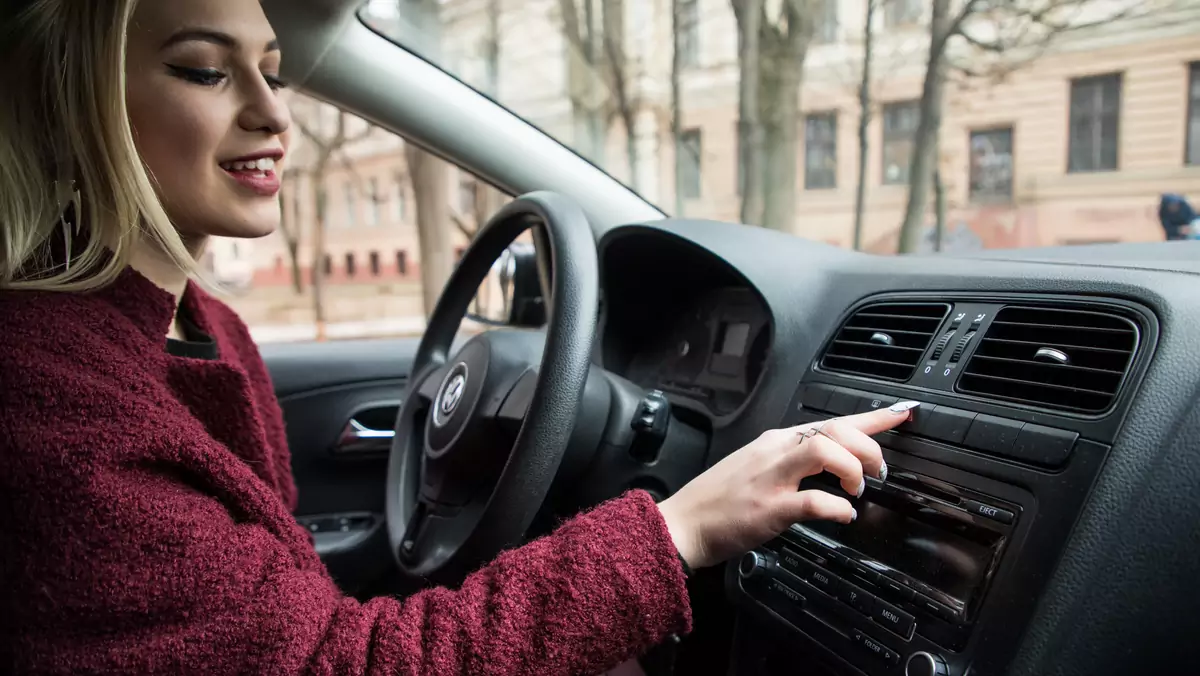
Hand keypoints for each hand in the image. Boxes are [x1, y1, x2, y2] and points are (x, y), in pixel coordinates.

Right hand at [657, 402, 918, 568]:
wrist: (683, 523)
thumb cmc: (719, 501)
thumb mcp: (758, 468)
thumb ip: (793, 462)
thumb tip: (833, 465)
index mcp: (776, 442)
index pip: (832, 421)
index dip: (873, 418)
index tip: (902, 414)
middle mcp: (776, 451)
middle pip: (836, 429)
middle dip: (868, 446)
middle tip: (877, 471)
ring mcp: (772, 478)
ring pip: (826, 450)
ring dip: (853, 468)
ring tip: (857, 489)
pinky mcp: (770, 508)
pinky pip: (815, 500)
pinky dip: (838, 507)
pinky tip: (844, 515)